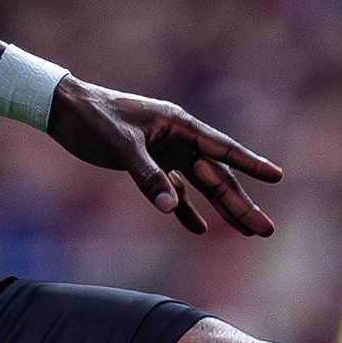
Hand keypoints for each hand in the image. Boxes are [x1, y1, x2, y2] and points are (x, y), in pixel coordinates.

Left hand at [45, 76, 281, 237]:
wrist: (64, 110)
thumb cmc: (93, 118)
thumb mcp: (120, 145)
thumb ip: (146, 175)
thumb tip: (169, 208)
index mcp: (178, 125)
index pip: (221, 149)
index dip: (249, 164)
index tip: (276, 176)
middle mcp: (178, 139)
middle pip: (217, 176)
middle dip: (242, 204)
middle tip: (266, 230)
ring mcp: (165, 152)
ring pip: (201, 186)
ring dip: (222, 209)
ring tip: (248, 232)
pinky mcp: (148, 165)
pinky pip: (174, 191)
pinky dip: (186, 209)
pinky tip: (200, 229)